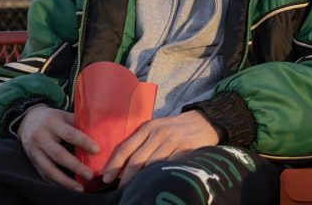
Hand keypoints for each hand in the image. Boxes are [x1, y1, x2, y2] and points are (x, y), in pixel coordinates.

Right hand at [19, 104, 99, 190]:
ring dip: (65, 181)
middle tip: (90, 175)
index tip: (97, 150)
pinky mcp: (32, 161)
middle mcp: (41, 137)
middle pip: (59, 155)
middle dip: (75, 166)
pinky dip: (56, 182)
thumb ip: (78, 124)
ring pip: (49, 169)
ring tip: (80, 188)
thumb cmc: (52, 118)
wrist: (27, 121)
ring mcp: (34, 151)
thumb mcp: (64, 115)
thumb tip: (100, 134)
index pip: (70, 134)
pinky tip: (67, 188)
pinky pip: (44, 174)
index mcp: (52, 123)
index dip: (83, 142)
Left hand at [101, 110, 220, 185]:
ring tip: (135, 190)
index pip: (126, 147)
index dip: (114, 164)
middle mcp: (159, 133)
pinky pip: (169, 166)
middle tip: (120, 190)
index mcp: (148, 127)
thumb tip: (122, 168)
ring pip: (151, 165)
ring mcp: (173, 141)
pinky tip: (155, 183)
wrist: (204, 121)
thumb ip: (140, 143)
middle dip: (126, 177)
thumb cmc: (175, 128)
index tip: (107, 178)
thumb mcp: (156, 129)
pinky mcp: (186, 149)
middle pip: (137, 159)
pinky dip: (160, 175)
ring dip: (141, 179)